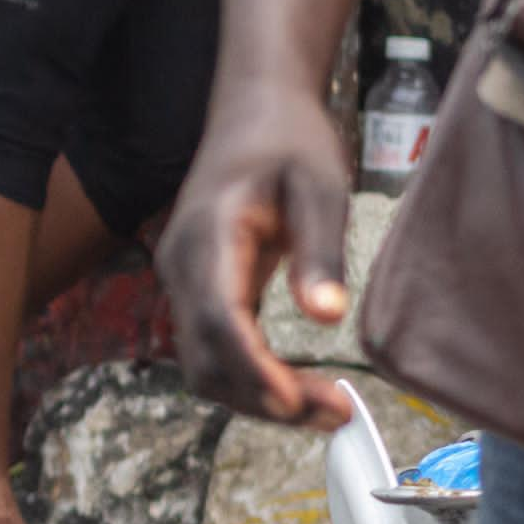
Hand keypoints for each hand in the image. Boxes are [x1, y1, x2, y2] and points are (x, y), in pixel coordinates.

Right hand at [156, 91, 355, 429]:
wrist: (254, 110)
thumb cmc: (288, 140)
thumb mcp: (319, 186)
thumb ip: (320, 249)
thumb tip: (325, 317)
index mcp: (208, 235)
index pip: (219, 318)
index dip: (254, 369)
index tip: (299, 401)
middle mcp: (183, 264)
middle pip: (207, 358)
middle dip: (266, 399)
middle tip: (339, 412)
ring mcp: (185, 279)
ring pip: (206, 364)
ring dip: (260, 397)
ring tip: (327, 408)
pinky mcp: (199, 287)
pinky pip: (215, 349)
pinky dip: (253, 378)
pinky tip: (298, 385)